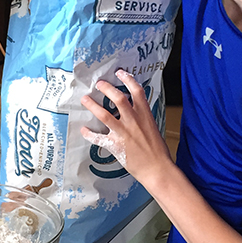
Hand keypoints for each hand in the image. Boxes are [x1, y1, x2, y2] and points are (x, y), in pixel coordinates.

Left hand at [80, 69, 171, 189]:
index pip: (137, 91)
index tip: (119, 73)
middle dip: (106, 88)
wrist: (157, 169)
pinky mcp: (116, 146)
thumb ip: (142, 117)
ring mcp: (124, 133)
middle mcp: (133, 121)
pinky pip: (98, 138)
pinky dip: (89, 134)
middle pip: (117, 98)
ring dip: (92, 106)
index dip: (127, 79)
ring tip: (85, 99)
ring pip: (104, 115)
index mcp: (145, 115)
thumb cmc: (157, 150)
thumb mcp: (152, 127)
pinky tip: (84, 130)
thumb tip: (133, 109)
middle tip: (99, 84)